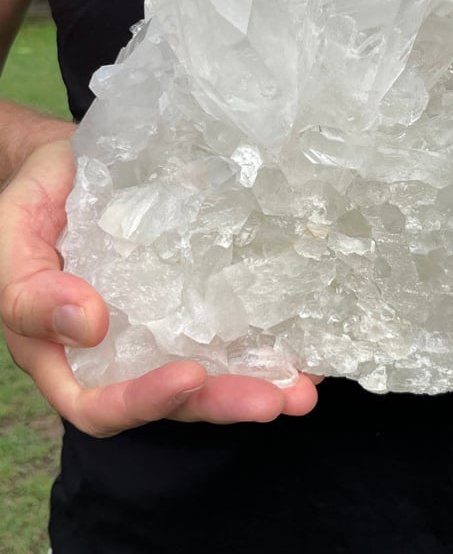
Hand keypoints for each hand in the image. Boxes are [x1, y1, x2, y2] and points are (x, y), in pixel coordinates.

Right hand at [0, 139, 319, 437]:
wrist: (63, 165)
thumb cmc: (30, 205)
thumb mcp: (13, 244)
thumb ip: (33, 293)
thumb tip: (89, 325)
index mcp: (66, 356)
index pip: (101, 403)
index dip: (145, 400)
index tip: (190, 375)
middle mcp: (120, 351)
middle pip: (173, 397)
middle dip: (226, 401)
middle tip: (281, 399)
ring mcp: (161, 323)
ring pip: (210, 367)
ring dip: (259, 379)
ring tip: (306, 386)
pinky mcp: (193, 291)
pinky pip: (228, 320)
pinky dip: (265, 333)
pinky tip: (305, 335)